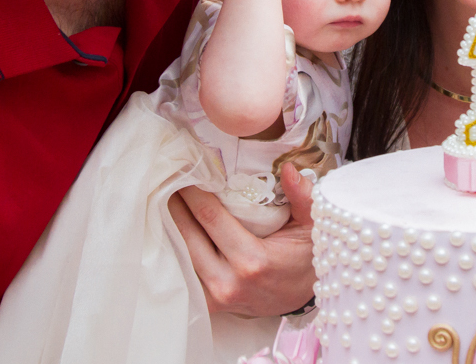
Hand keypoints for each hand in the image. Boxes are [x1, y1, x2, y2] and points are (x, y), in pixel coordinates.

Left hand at [169, 163, 315, 315]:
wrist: (307, 293)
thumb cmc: (308, 255)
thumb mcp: (313, 223)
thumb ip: (302, 195)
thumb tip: (286, 169)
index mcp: (253, 259)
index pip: (210, 217)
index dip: (193, 193)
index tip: (184, 170)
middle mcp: (230, 281)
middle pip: (187, 236)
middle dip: (174, 206)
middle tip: (166, 180)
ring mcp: (218, 297)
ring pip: (181, 258)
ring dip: (169, 229)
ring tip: (162, 201)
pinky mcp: (213, 305)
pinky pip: (185, 276)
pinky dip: (175, 254)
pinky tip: (169, 233)